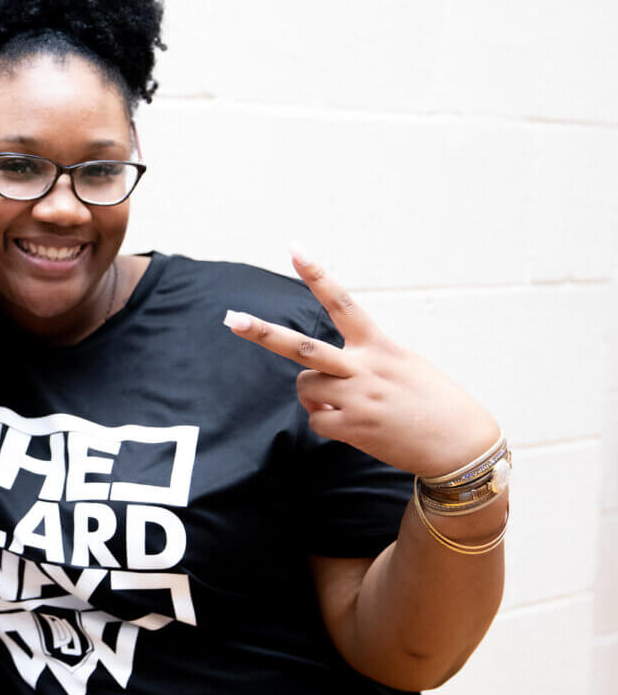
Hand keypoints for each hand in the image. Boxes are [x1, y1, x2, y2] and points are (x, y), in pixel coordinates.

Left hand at [222, 246, 499, 477]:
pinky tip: (354, 427)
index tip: (293, 248)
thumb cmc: (434, 402)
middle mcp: (365, 368)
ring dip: (315, 396)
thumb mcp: (404, 365)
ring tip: (346, 403)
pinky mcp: (354, 428)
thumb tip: (321, 380)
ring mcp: (357, 399)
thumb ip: (363, 362)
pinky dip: (327, 424)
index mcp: (380, 346)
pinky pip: (316, 422)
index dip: (317, 276)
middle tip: (233, 319)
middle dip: (264, 334)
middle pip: (303, 348)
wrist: (462, 445)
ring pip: (305, 388)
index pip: (343, 303)